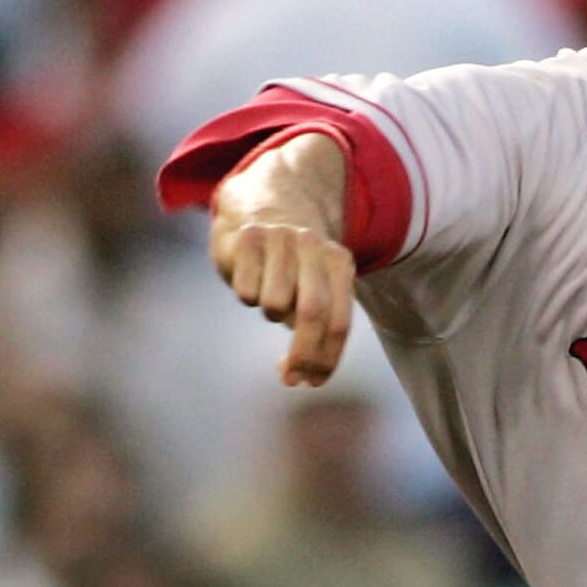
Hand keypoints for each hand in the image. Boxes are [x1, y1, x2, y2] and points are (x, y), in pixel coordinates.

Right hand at [209, 132, 355, 387]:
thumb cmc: (291, 263)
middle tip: (291, 377)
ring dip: (270, 313)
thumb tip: (297, 376)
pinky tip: (250, 277)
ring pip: (274, 304)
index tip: (312, 382)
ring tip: (269, 295)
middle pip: (312, 313)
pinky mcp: (248, 238)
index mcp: (339, 262)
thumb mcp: (315, 288)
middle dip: (302, 353)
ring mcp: (281, 239)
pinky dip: (247, 294)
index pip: (339, 321)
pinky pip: (247, 290)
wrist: (260, 204)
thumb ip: (314, 331)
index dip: (327, 359)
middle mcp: (314, 246)